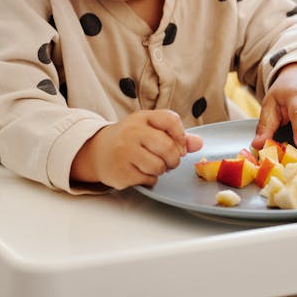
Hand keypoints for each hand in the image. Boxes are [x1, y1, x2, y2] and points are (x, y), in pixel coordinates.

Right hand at [71, 109, 202, 189]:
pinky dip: (150, 179)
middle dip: (174, 159)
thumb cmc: (130, 139)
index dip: (181, 135)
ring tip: (153, 166)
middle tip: (170, 161)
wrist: (97, 151)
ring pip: (159, 166)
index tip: (181, 145)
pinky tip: (141, 172)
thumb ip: (175, 135)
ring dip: (161, 170)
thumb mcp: (150, 130)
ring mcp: (124, 152)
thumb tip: (199, 143)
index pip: (170, 120)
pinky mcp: (120, 171)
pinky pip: (148, 179)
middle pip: (168, 147)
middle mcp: (132, 132)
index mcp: (142, 117)